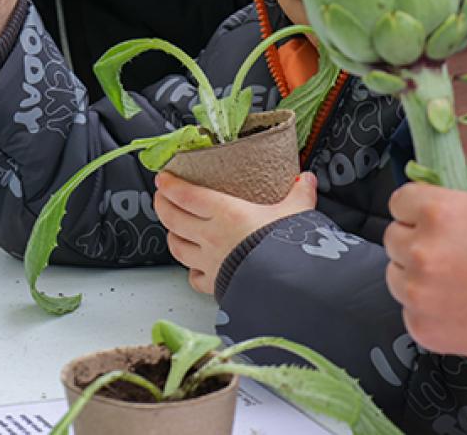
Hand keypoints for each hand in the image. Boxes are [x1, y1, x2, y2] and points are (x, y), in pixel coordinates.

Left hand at [153, 171, 317, 294]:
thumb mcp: (297, 213)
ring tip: (172, 227)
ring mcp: (209, 262)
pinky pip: (194, 277)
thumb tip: (306, 180)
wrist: (286, 288)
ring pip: (177, 246)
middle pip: (173, 218)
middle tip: (161, 196)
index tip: (163, 178)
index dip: (170, 185)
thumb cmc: (286, 248)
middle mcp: (211, 236)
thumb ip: (299, 195)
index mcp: (226, 212)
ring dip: (171, 234)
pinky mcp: (215, 285)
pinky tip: (195, 266)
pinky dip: (190, 270)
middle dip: (162, 204)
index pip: (186, 195)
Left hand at [383, 174, 466, 361]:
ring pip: (395, 275)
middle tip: (446, 249)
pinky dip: (426, 307)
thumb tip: (465, 173)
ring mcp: (417, 292)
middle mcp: (420, 251)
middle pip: (392, 237)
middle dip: (414, 240)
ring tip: (452, 278)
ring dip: (414, 273)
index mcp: (436, 212)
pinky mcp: (421, 326)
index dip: (415, 207)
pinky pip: (409, 309)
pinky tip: (457, 304)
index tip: (427, 216)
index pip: (398, 201)